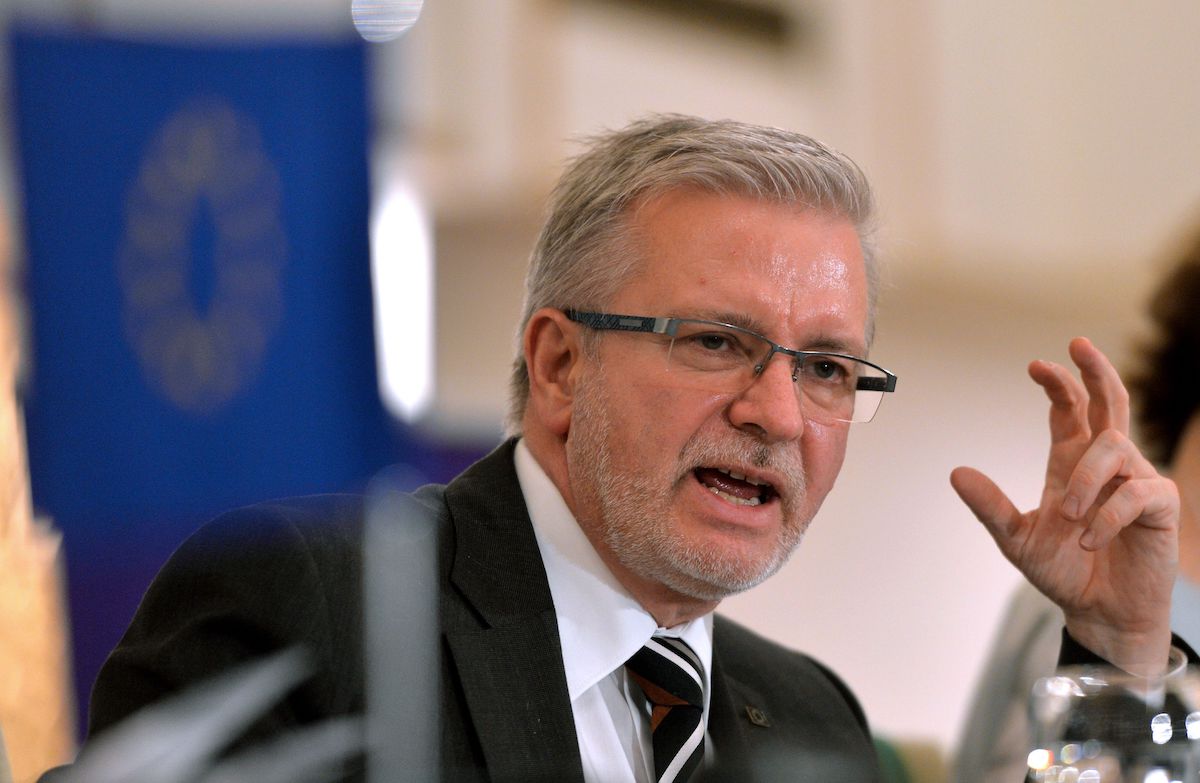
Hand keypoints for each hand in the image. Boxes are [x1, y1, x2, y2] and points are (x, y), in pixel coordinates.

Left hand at [951, 337, 1178, 674]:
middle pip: (1110, 402)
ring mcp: (1136, 482)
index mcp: (1071, 463)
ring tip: (1068, 518)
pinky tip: (1091, 540)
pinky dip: (1108, 515)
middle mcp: (1105, 465)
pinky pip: (1138, 492)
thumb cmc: (1064, 571)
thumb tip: (956, 473)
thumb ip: (990, 507)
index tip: (1035, 365)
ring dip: (1087, 480)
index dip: (1058, 384)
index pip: (1069, 410)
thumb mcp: (1016, 539)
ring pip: (1115, 447)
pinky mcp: (1159, 507)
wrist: (1099, 613)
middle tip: (1078, 344)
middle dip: (1096, 370)